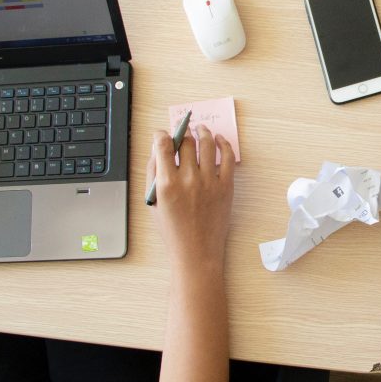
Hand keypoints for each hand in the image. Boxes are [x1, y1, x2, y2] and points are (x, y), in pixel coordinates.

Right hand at [146, 125, 234, 273]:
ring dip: (203, 131)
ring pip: (206, 144)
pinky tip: (219, 140)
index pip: (162, 145)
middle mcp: (188, 179)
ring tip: (200, 129)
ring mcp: (209, 182)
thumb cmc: (173, 231)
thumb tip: (155, 150)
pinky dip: (224, 144)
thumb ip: (152, 175)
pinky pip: (228, 157)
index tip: (162, 134)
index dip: (161, 134)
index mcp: (167, 184)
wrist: (196, 252)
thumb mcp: (153, 204)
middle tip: (182, 130)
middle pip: (185, 142)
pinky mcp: (226, 186)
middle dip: (182, 132)